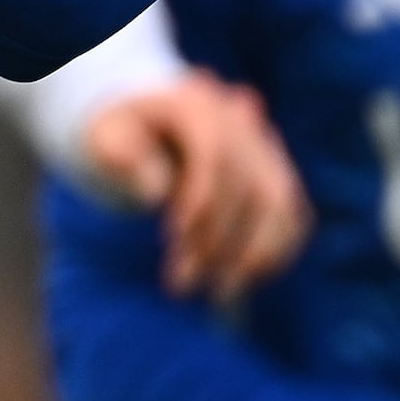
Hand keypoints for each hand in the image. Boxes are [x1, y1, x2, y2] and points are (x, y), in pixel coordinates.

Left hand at [84, 73, 311, 297]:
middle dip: (219, 239)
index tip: (172, 237)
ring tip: (219, 295)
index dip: (202, 197)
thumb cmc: (122, 136)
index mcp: (199, 104)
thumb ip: (125, 158)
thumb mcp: (107, 139)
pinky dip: (275, 254)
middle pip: (250, 184)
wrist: (150, 124)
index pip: (216, 151)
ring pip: (281, 204)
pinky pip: (292, 218)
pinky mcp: (279, 177)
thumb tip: (155, 194)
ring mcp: (266, 148)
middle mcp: (242, 121)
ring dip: (253, 255)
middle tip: (180, 284)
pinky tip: (243, 283)